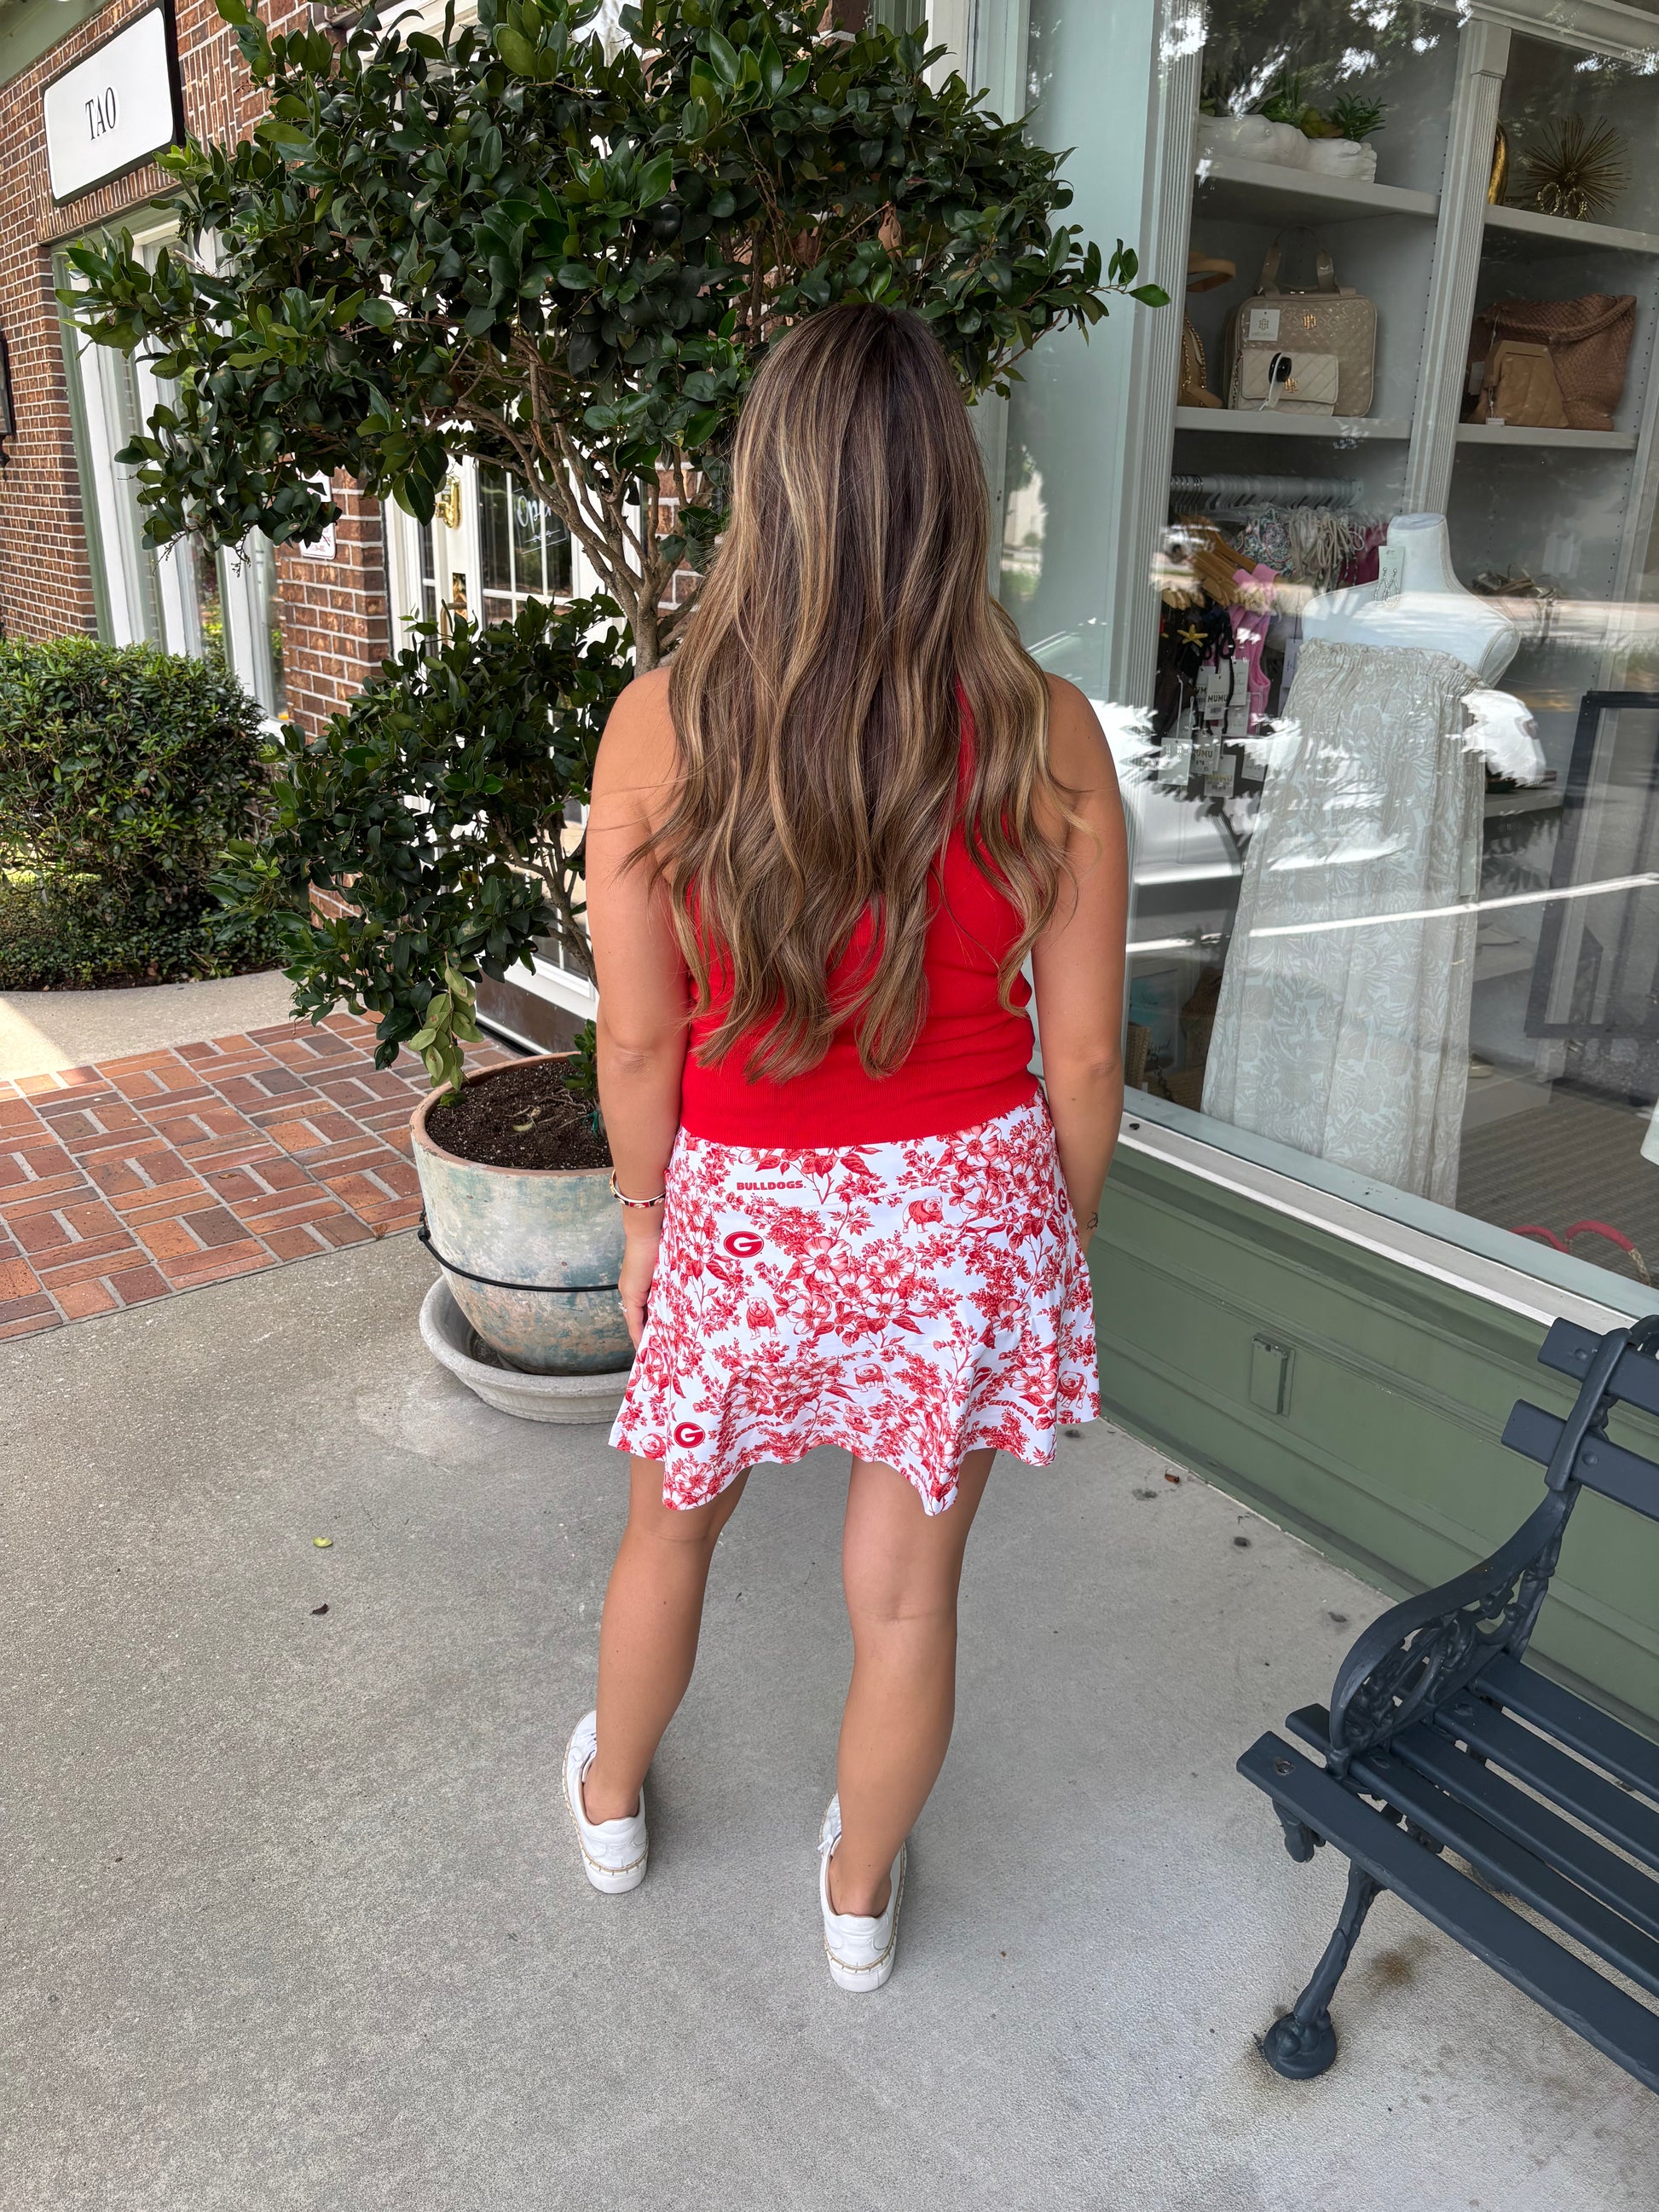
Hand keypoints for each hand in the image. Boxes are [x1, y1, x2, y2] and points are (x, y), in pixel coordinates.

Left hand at [618, 1214, 663, 1346]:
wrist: (647, 1231)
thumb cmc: (660, 1243)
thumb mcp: (667, 1268)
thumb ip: (670, 1282)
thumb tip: (682, 1294)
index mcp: (639, 1284)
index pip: (643, 1310)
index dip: (649, 1326)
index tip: (659, 1339)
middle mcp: (631, 1290)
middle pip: (638, 1319)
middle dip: (648, 1335)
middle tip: (658, 1351)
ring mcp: (629, 1292)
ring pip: (635, 1321)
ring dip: (644, 1336)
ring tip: (654, 1352)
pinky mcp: (631, 1293)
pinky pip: (634, 1320)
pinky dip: (639, 1333)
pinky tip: (645, 1345)